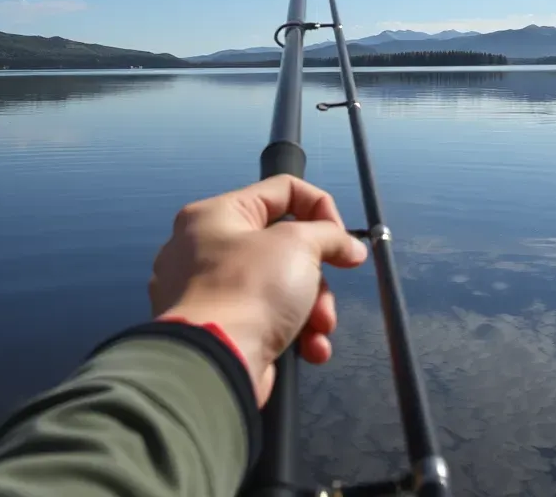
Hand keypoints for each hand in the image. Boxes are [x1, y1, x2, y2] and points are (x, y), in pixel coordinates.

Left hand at [149, 175, 367, 406]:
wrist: (212, 366)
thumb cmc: (252, 289)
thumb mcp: (299, 244)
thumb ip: (331, 236)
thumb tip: (351, 248)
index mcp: (216, 215)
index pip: (282, 190)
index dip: (320, 208)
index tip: (340, 239)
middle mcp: (204, 248)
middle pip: (283, 245)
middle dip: (318, 275)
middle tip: (327, 294)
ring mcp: (206, 294)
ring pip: (279, 286)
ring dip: (312, 308)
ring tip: (320, 330)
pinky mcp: (216, 332)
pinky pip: (264, 319)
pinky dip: (293, 332)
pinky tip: (309, 350)